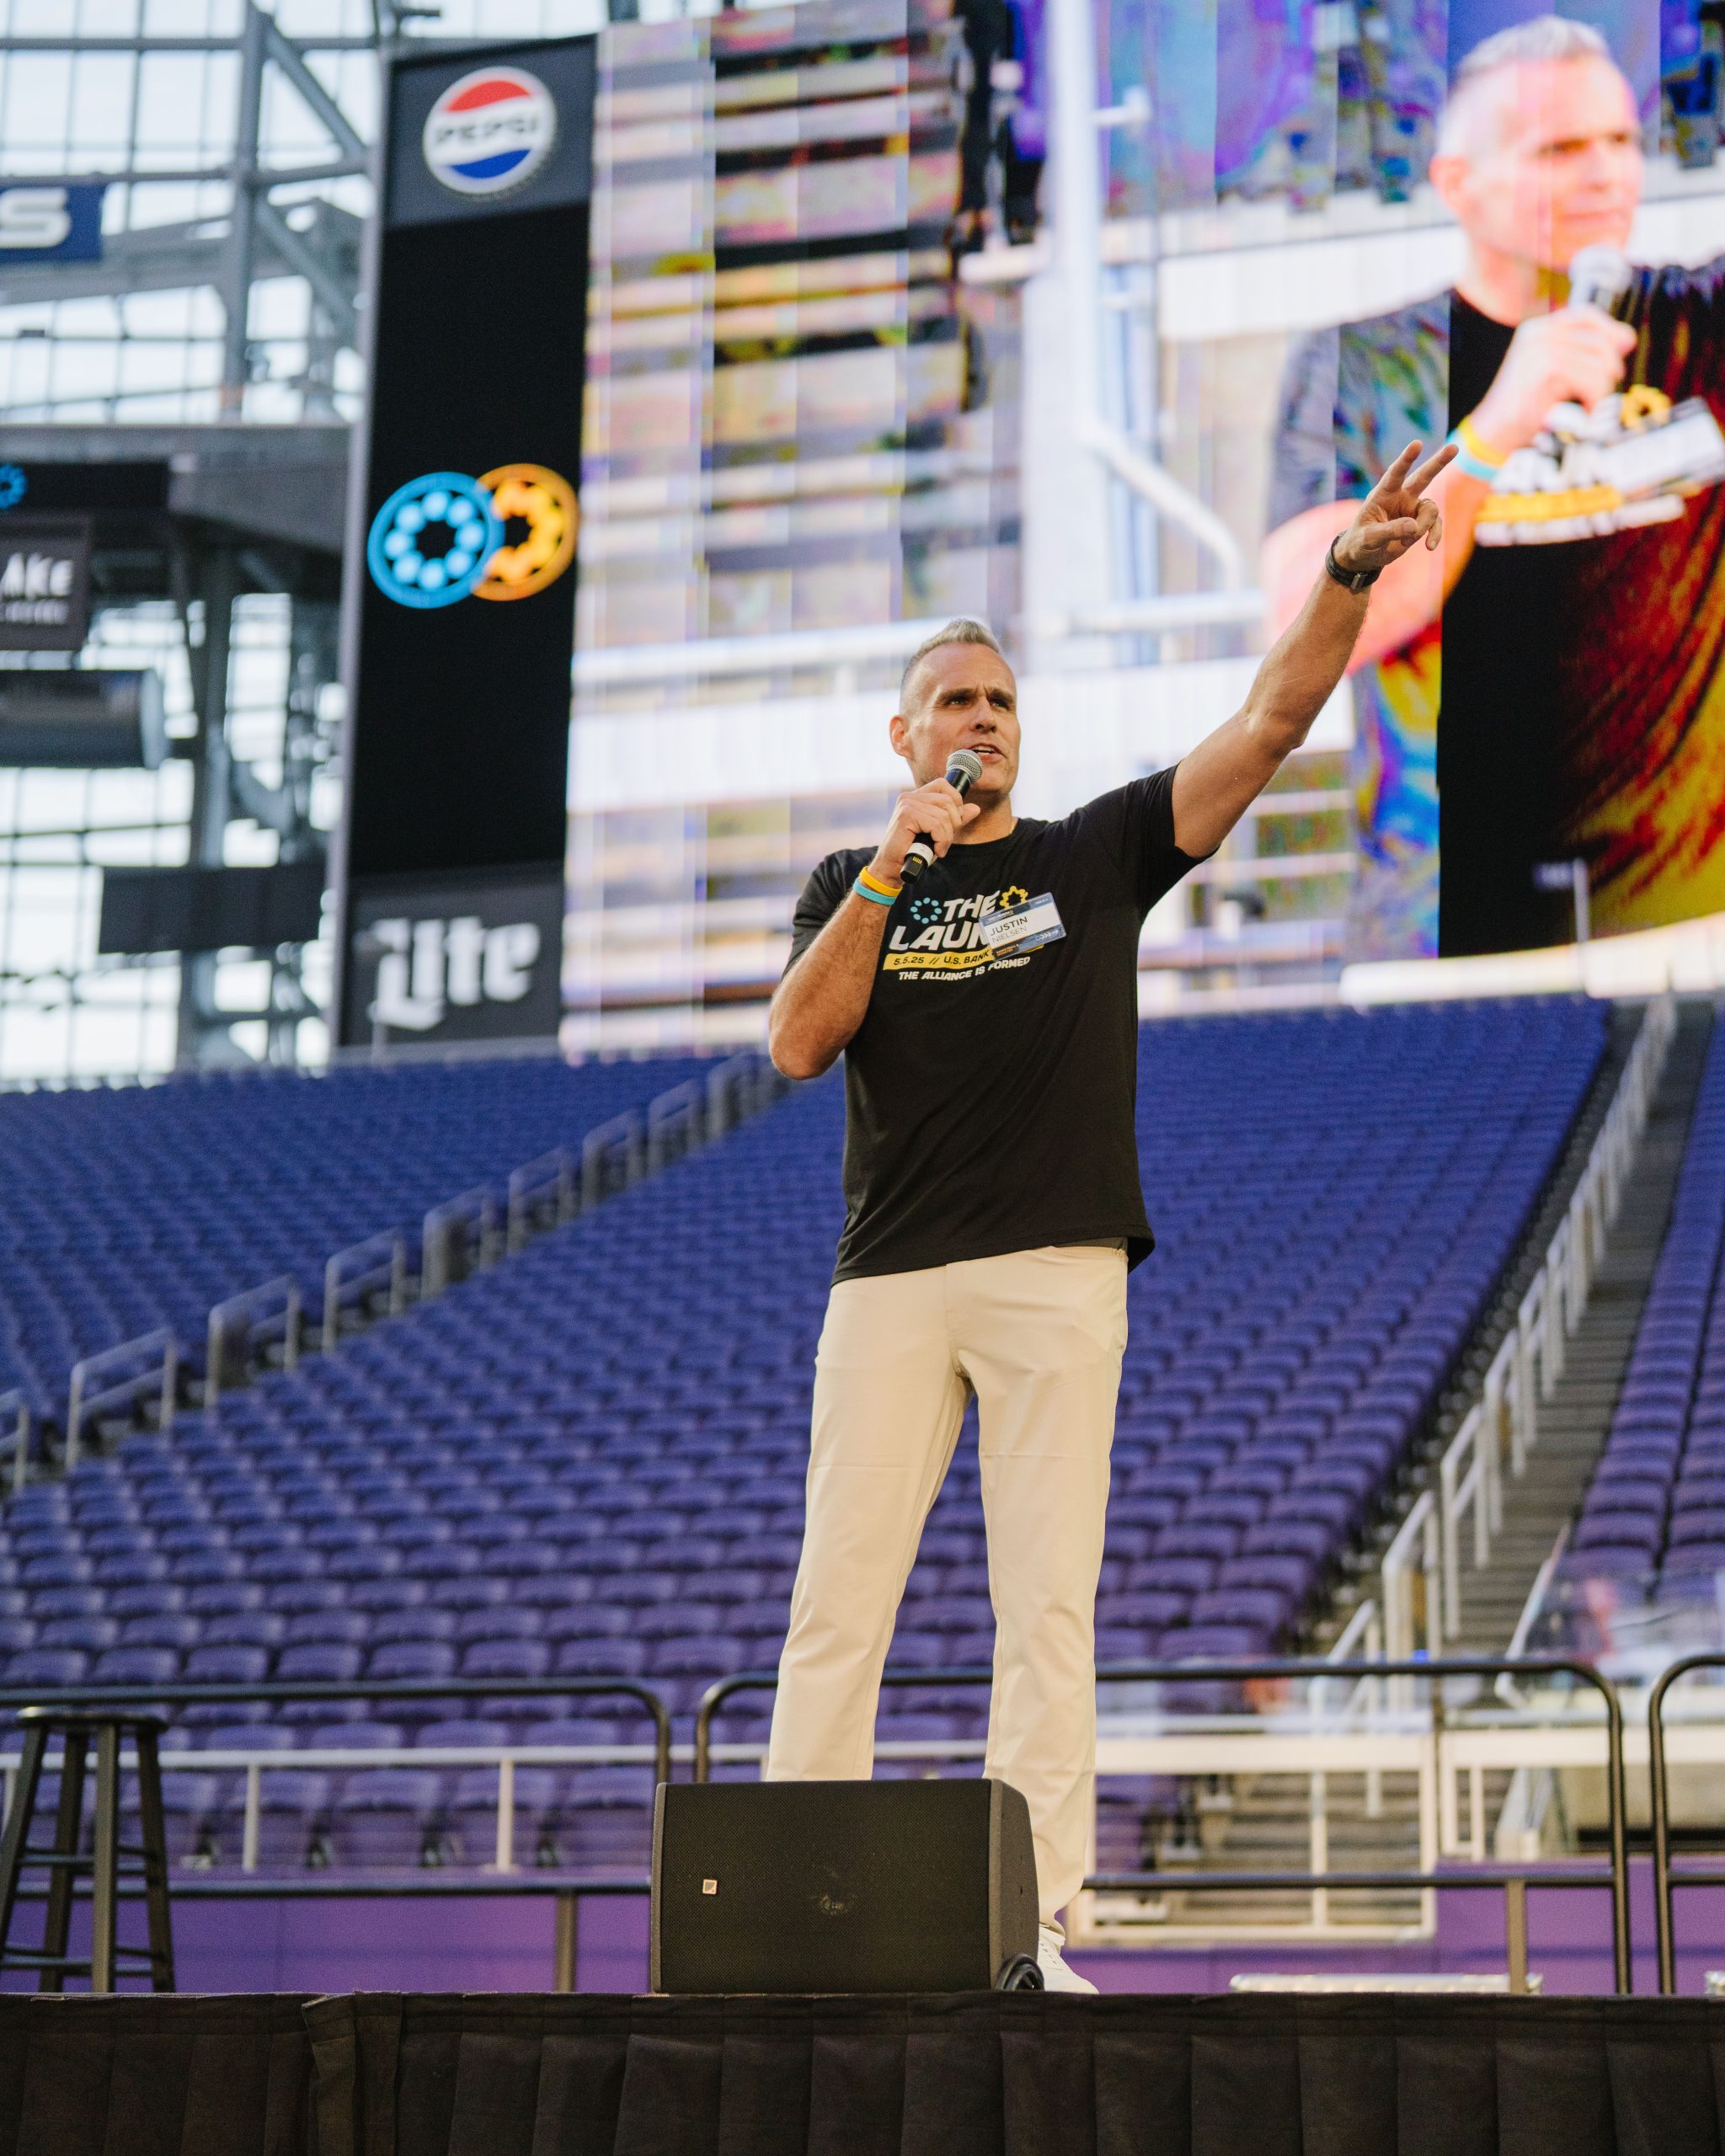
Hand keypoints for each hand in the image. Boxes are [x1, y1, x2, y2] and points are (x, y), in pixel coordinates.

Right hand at [870, 778, 979, 882]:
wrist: (892, 867)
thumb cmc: (913, 850)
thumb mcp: (939, 832)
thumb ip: (955, 820)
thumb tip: (975, 808)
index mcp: (916, 797)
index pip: (943, 784)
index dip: (955, 800)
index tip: (953, 822)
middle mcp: (909, 796)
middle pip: (947, 800)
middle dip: (953, 824)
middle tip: (945, 841)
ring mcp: (907, 804)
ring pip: (943, 815)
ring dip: (946, 837)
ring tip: (938, 848)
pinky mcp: (906, 815)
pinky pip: (936, 824)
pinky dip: (941, 840)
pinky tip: (935, 850)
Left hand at [1332, 438, 1455, 578]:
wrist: (1365, 556)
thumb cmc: (1361, 542)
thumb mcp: (1368, 539)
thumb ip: (1389, 531)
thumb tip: (1413, 527)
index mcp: (1383, 494)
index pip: (1395, 474)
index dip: (1406, 459)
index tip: (1417, 444)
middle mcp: (1400, 497)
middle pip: (1423, 476)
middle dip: (1438, 462)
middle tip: (1455, 448)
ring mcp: (1413, 508)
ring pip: (1431, 509)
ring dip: (1424, 527)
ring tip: (1406, 542)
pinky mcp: (1421, 522)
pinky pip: (1436, 524)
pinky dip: (1434, 535)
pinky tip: (1429, 546)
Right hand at [1470, 306, 1637, 455]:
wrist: (1494, 433)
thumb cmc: (1524, 409)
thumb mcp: (1556, 374)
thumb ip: (1585, 354)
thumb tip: (1627, 338)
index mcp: (1536, 329)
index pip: (1585, 314)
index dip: (1609, 329)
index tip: (1624, 348)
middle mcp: (1537, 333)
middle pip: (1599, 340)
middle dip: (1608, 369)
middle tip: (1600, 394)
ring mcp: (1540, 349)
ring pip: (1599, 363)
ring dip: (1600, 391)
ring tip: (1588, 408)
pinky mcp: (1546, 369)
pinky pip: (1591, 380)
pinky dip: (1594, 401)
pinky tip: (1583, 413)